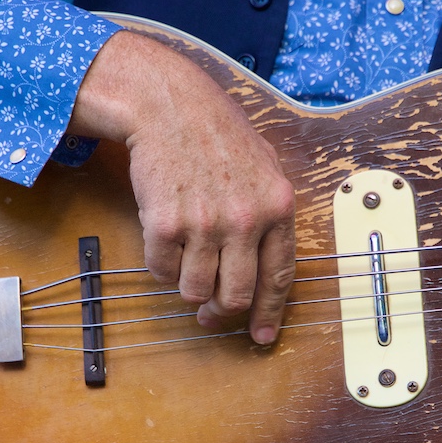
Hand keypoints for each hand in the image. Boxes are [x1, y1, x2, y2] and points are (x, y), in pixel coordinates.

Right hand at [69, 31, 294, 343]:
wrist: (169, 106)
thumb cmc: (217, 134)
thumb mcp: (265, 167)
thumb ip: (272, 216)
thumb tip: (267, 270)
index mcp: (278, 207)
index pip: (279, 277)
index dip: (268, 313)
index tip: (261, 336)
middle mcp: (245, 220)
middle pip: (235, 296)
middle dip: (221, 313)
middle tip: (210, 314)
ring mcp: (204, 224)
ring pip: (195, 290)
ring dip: (188, 286)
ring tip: (186, 261)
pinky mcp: (165, 225)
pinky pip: (163, 271)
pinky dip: (163, 265)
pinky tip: (166, 239)